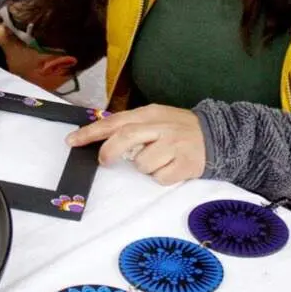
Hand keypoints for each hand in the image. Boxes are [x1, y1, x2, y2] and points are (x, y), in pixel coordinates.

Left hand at [66, 104, 206, 185]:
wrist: (218, 135)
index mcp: (150, 114)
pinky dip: (162, 176)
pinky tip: (172, 167)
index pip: (114, 121)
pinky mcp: (185, 165)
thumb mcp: (155, 118)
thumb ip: (132, 126)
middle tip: (104, 161)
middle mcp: (161, 127)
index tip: (72, 141)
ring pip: (142, 163)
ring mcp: (174, 145)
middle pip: (125, 138)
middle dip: (109, 152)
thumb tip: (103, 139)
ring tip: (158, 160)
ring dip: (144, 167)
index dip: (91, 132)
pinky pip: (160, 177)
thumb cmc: (178, 129)